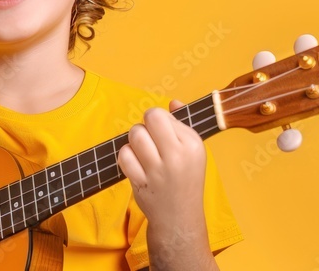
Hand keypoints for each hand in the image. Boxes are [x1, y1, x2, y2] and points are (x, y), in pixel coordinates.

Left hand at [116, 100, 207, 233]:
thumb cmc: (185, 178)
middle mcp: (177, 155)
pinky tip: (136, 163)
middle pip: (149, 119)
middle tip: (150, 138)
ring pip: (134, 135)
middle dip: (145, 125)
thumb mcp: (194, 151)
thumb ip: (182, 124)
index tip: (163, 134)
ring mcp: (158, 170)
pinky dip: (126, 157)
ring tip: (143, 151)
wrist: (179, 216)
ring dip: (134, 140)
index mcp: (193, 143)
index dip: (158, 121)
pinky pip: (124, 156)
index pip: (163, 114)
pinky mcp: (141, 182)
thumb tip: (172, 102)